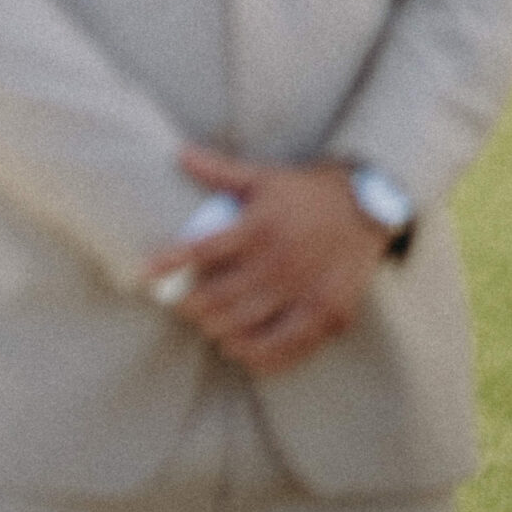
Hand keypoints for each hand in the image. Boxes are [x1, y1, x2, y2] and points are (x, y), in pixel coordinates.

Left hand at [145, 147, 387, 376]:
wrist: (365, 208)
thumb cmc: (304, 193)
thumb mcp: (262, 177)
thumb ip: (220, 172)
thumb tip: (179, 154)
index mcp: (260, 226)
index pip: (203, 250)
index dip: (171, 264)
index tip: (146, 274)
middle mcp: (281, 261)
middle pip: (221, 297)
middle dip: (193, 306)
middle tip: (181, 306)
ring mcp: (306, 293)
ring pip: (249, 326)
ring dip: (220, 332)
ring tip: (209, 328)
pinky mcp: (329, 316)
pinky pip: (289, 348)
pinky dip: (260, 357)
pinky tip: (243, 353)